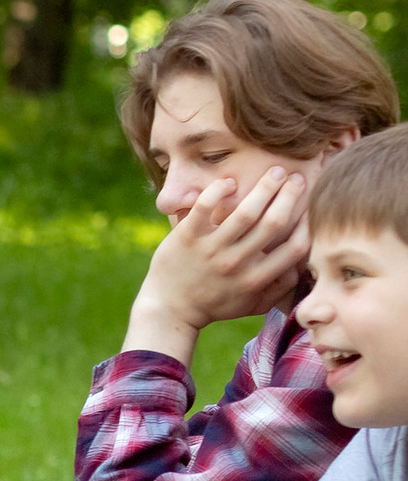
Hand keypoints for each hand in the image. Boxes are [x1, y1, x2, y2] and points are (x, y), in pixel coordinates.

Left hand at [127, 167, 311, 362]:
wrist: (168, 309)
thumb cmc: (214, 305)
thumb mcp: (251, 305)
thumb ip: (278, 289)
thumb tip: (302, 267)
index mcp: (256, 278)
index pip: (296, 247)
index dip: (310, 223)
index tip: (313, 205)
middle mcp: (237, 263)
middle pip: (275, 222)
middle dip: (291, 195)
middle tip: (297, 177)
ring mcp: (211, 249)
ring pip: (246, 212)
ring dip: (265, 187)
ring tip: (276, 171)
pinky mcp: (186, 237)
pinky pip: (205, 207)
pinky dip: (218, 191)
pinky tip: (229, 182)